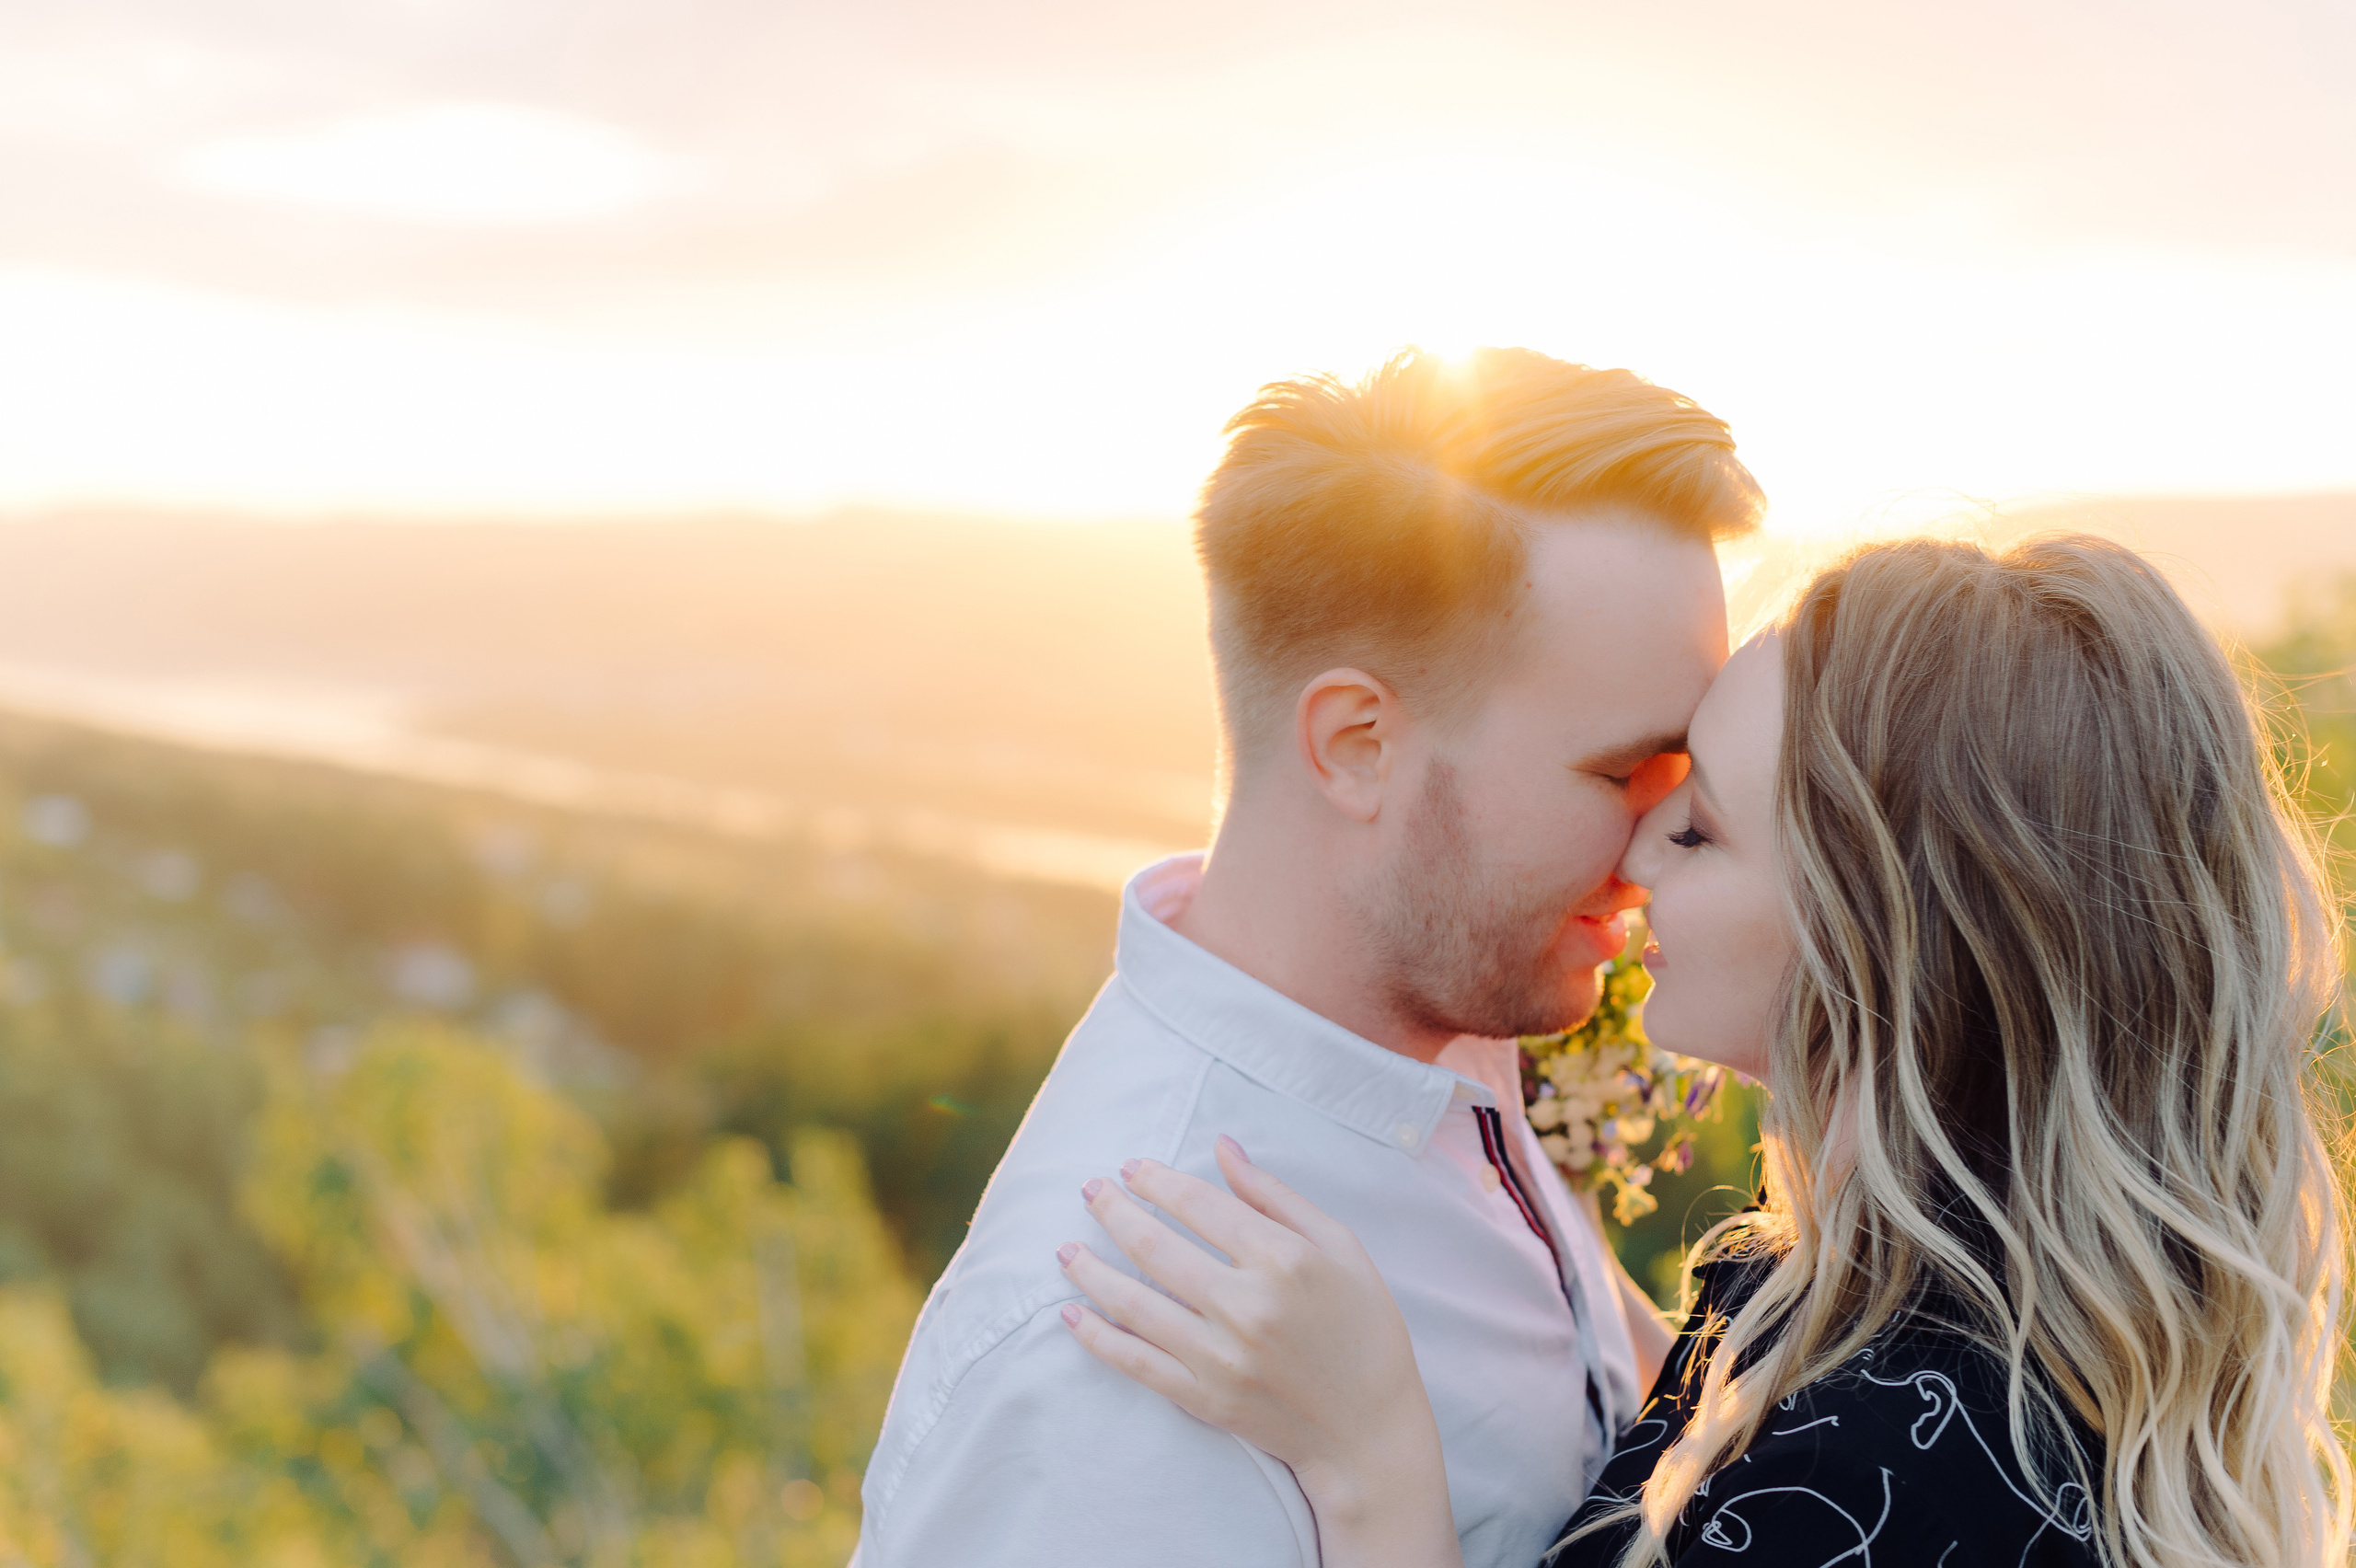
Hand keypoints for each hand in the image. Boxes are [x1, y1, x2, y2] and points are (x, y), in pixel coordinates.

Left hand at [1057, 1136, 1463, 1567]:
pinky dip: (1097, 1338)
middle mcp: (1246, 1306)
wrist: (1368, 1428)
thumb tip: (1223, 1147)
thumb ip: (1275, 1195)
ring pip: (1133, 1304)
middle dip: (1113, 1211)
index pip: (1199, 1205)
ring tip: (1065, 1248)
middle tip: (1089, 1190)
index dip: (1157, 1181)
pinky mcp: (1205, 1398)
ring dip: (1089, 1270)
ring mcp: (1221, 1357)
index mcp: (1284, 1260)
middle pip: (1156, 1247)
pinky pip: (1136, 1362)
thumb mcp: (1339, 1246)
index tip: (1131, 1167)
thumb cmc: (1363, 1326)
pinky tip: (1070, 1315)